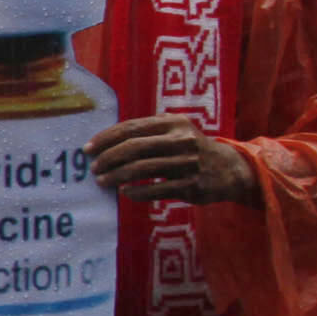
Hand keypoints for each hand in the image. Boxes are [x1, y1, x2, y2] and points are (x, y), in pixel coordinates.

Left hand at [88, 115, 256, 204]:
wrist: (229, 168)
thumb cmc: (189, 149)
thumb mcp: (174, 132)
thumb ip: (146, 133)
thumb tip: (104, 143)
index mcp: (173, 123)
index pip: (132, 128)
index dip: (106, 138)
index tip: (87, 149)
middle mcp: (182, 140)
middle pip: (134, 147)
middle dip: (108, 158)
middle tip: (94, 168)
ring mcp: (188, 162)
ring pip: (143, 169)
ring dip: (117, 176)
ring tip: (102, 181)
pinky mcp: (192, 184)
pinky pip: (157, 189)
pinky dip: (136, 191)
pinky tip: (124, 192)